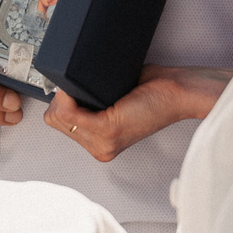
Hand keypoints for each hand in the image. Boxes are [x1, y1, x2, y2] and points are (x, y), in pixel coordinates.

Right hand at [45, 66, 231, 161]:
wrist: (178, 93)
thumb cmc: (153, 91)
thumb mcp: (114, 99)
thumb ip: (92, 99)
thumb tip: (66, 83)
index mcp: (100, 145)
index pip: (58, 124)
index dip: (62, 101)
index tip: (74, 88)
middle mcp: (100, 149)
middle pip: (54, 119)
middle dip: (62, 98)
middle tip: (84, 86)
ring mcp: (103, 142)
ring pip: (57, 115)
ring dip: (66, 95)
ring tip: (89, 87)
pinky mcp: (107, 129)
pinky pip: (67, 112)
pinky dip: (68, 96)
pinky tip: (81, 86)